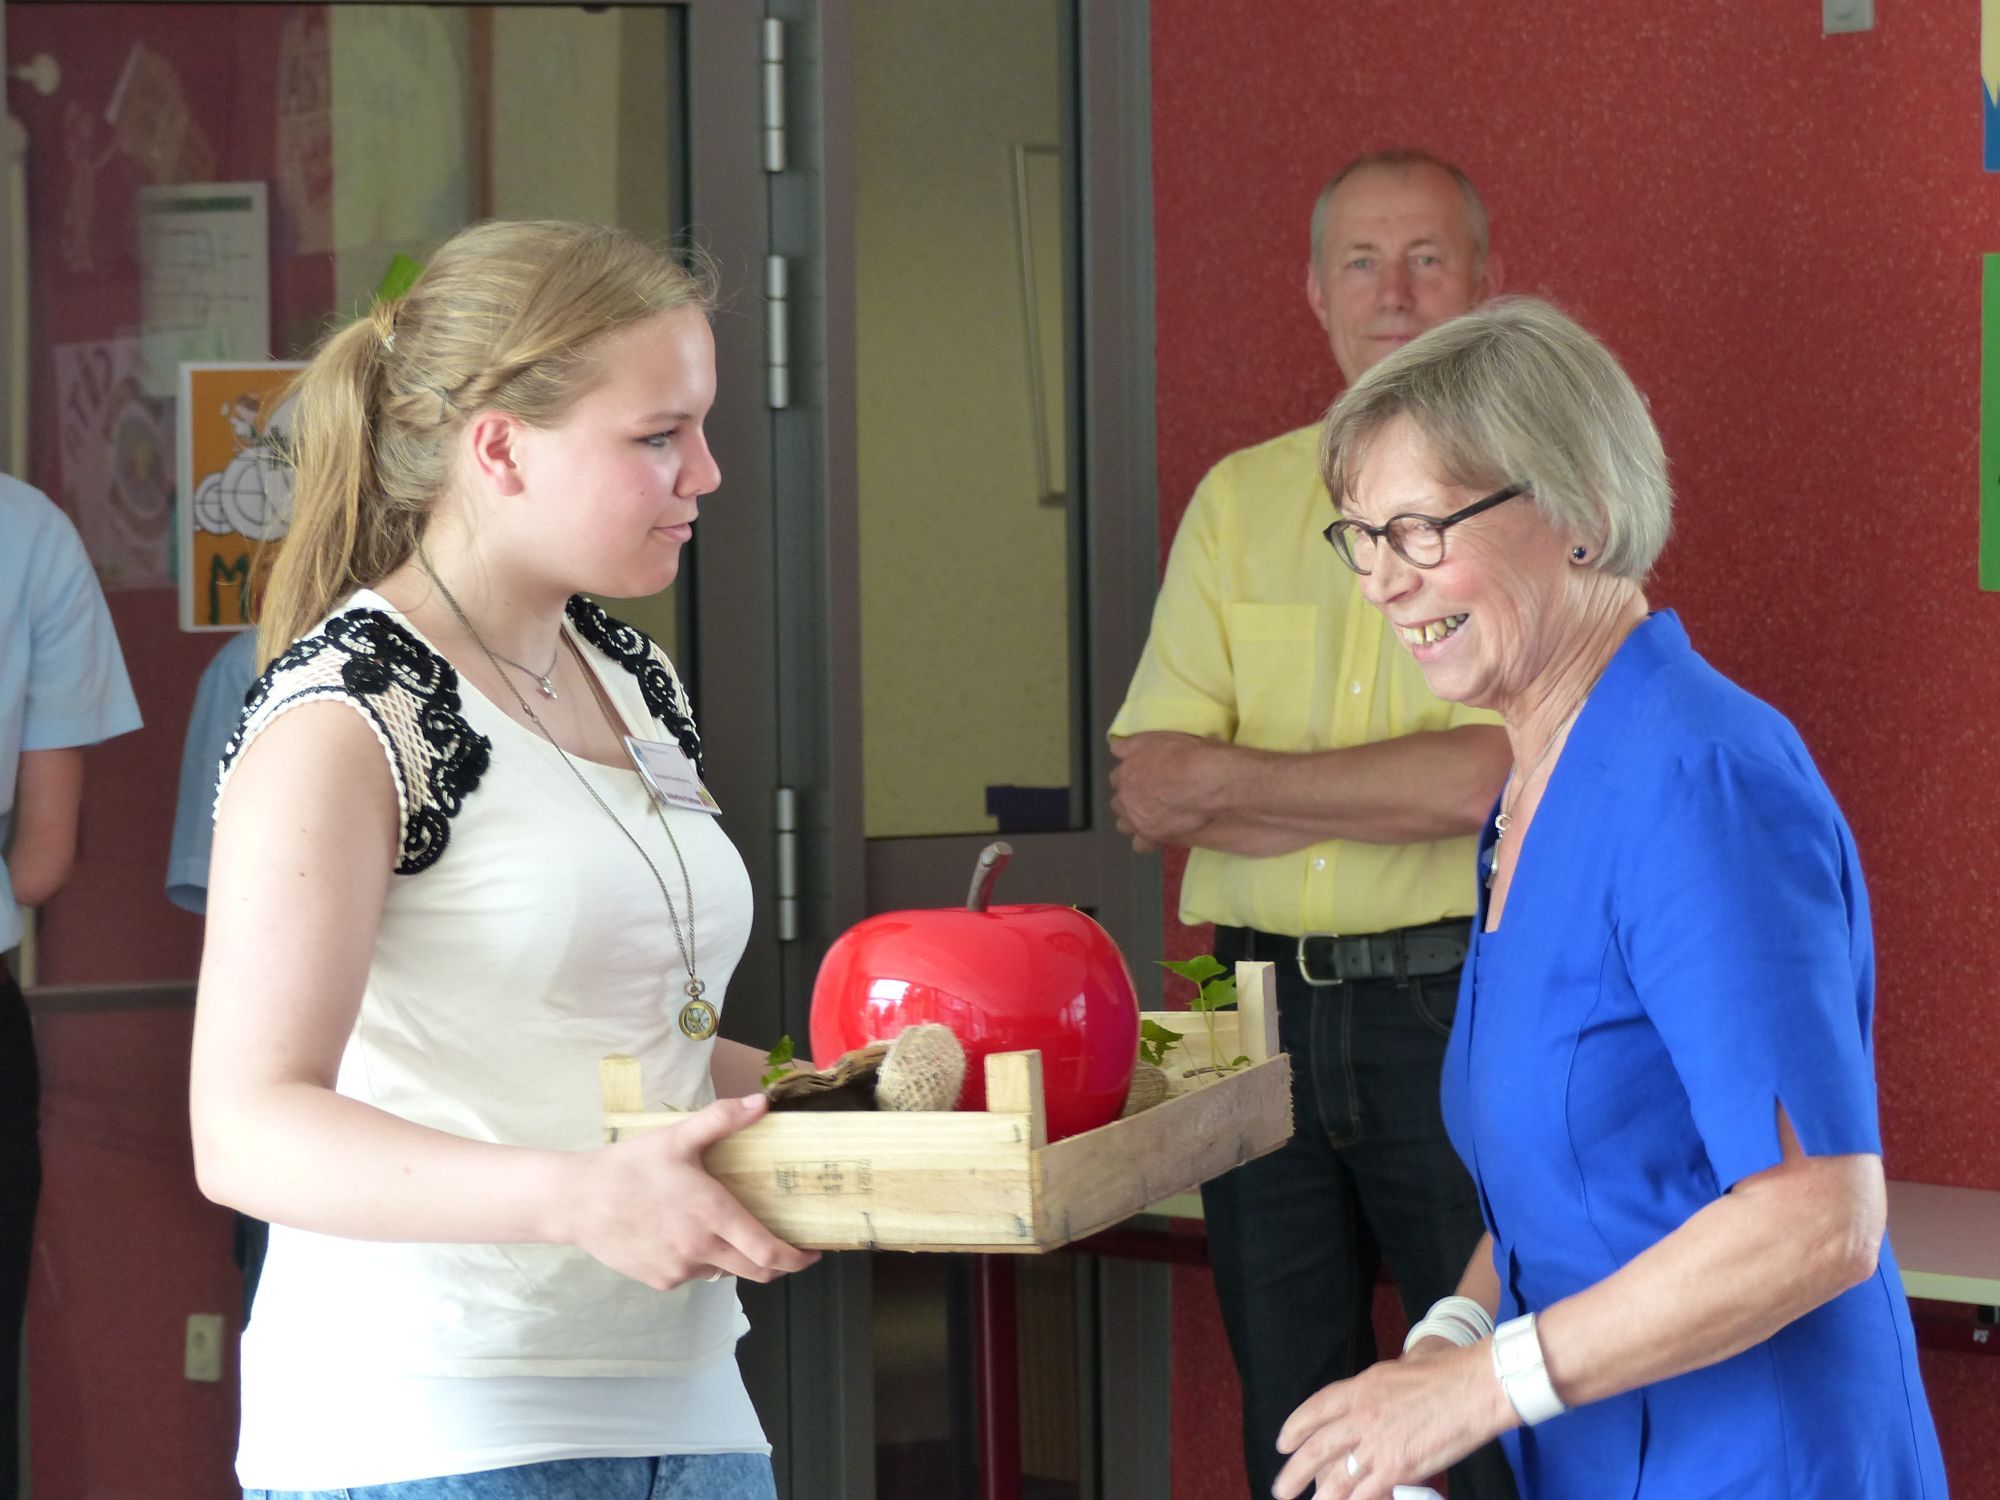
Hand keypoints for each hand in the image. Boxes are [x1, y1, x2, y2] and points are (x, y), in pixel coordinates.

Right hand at [569, 1093, 819, 1289]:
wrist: (577, 1201)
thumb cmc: (630, 1167)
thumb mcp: (677, 1138)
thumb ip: (723, 1120)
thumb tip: (762, 1102)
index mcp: (713, 1214)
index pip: (769, 1252)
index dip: (797, 1258)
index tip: (812, 1253)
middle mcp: (702, 1249)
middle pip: (755, 1271)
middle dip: (777, 1265)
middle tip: (785, 1250)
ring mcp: (680, 1270)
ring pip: (722, 1271)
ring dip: (733, 1257)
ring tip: (722, 1230)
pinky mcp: (660, 1281)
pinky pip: (692, 1274)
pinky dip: (698, 1260)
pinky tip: (681, 1235)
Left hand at [1108, 732, 1238, 851]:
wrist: (1205, 782)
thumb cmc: (1184, 755)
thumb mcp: (1155, 739)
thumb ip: (1133, 745)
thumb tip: (1117, 748)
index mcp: (1127, 771)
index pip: (1117, 777)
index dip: (1130, 778)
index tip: (1141, 777)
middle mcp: (1126, 796)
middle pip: (1118, 802)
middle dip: (1129, 800)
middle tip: (1147, 798)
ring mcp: (1137, 818)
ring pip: (1124, 824)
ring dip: (1133, 820)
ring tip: (1151, 817)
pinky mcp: (1150, 836)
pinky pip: (1140, 844)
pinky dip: (1146, 841)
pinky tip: (1157, 836)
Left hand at [1272, 1343, 1513, 1499]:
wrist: (1474, 1388)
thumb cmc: (1446, 1372)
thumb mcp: (1402, 1368)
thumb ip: (1383, 1386)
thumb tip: (1381, 1388)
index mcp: (1361, 1388)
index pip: (1317, 1409)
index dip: (1296, 1427)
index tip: (1284, 1443)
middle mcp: (1361, 1416)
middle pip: (1318, 1448)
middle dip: (1295, 1472)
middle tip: (1281, 1488)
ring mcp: (1378, 1444)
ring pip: (1337, 1476)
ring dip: (1320, 1495)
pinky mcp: (1398, 1468)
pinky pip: (1366, 1493)